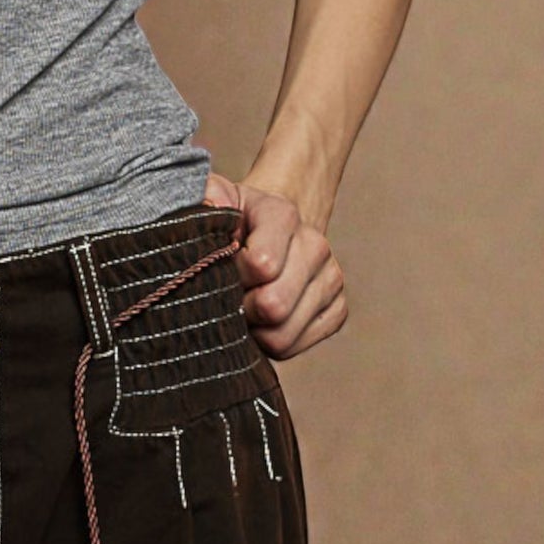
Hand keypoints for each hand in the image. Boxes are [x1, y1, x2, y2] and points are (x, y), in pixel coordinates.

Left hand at [202, 169, 347, 359]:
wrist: (267, 229)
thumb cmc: (233, 220)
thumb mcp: (214, 199)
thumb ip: (206, 196)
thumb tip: (211, 204)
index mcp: (282, 214)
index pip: (261, 265)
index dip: (231, 275)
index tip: (219, 266)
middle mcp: (315, 245)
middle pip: (274, 306)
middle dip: (241, 307)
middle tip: (228, 295)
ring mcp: (331, 279)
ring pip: (283, 334)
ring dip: (254, 329)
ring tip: (242, 306)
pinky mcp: (337, 310)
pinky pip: (296, 347)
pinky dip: (271, 341)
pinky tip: (261, 320)